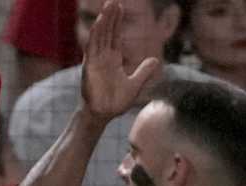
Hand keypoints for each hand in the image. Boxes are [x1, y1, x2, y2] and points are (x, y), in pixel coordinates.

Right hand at [80, 1, 161, 121]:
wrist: (104, 114)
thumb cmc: (116, 102)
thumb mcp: (136, 84)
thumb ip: (144, 71)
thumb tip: (155, 59)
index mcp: (113, 59)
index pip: (114, 35)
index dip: (117, 22)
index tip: (120, 7)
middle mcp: (103, 57)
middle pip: (107, 32)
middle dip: (111, 16)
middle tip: (114, 0)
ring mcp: (95, 61)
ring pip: (99, 36)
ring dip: (104, 21)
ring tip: (108, 6)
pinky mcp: (89, 67)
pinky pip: (92, 48)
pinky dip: (95, 35)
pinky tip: (98, 23)